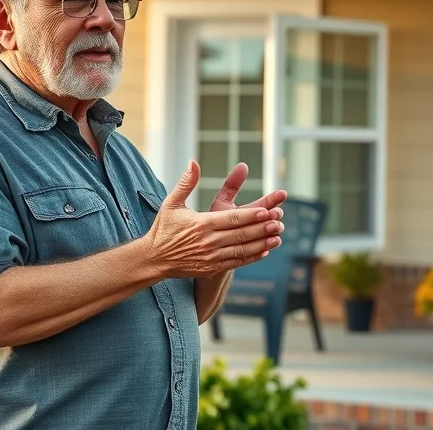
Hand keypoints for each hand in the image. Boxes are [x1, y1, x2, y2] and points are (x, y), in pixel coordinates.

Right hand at [146, 160, 282, 278]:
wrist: (153, 259)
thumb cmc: (163, 229)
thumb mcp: (171, 203)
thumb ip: (186, 183)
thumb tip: (193, 162)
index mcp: (201, 224)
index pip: (231, 219)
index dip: (250, 216)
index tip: (266, 210)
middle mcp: (208, 242)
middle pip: (241, 234)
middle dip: (262, 228)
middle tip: (279, 222)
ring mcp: (211, 257)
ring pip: (242, 250)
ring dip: (261, 243)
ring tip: (278, 237)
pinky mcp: (212, 268)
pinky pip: (236, 262)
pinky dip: (252, 257)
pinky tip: (265, 250)